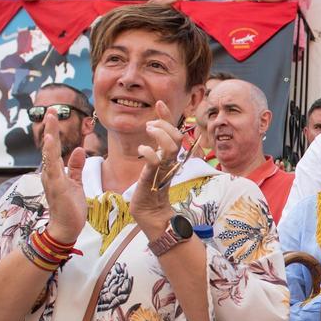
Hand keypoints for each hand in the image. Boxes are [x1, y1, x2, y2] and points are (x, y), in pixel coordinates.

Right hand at [40, 111, 87, 243]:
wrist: (66, 228)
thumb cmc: (70, 208)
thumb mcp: (76, 183)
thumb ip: (76, 167)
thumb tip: (80, 150)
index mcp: (55, 172)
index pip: (55, 148)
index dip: (55, 132)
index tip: (56, 116)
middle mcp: (50, 173)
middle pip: (49, 146)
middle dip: (50, 128)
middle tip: (51, 110)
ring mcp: (51, 179)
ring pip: (49, 153)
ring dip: (50, 135)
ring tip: (50, 119)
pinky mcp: (56, 186)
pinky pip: (53, 167)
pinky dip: (50, 153)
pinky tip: (50, 141)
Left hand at [129, 101, 185, 235]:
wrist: (152, 217)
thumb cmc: (150, 194)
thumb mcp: (152, 169)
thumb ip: (154, 154)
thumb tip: (150, 142)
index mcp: (169, 159)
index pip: (173, 133)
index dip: (167, 117)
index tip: (160, 103)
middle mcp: (170, 164)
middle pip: (177, 137)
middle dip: (165, 124)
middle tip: (150, 124)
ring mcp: (163, 172)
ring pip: (170, 147)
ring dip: (161, 134)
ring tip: (149, 129)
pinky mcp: (153, 180)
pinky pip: (155, 163)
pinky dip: (150, 152)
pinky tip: (142, 148)